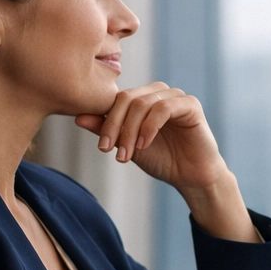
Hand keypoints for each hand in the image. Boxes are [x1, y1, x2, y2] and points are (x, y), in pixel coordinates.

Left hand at [76, 84, 259, 242]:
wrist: (191, 176)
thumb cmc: (162, 160)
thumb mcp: (128, 146)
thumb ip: (106, 130)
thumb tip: (78, 118)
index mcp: (143, 99)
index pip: (117, 100)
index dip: (106, 121)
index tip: (101, 147)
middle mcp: (158, 93)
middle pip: (127, 98)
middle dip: (116, 126)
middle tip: (110, 150)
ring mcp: (174, 96)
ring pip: (142, 103)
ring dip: (130, 130)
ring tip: (128, 154)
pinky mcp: (190, 105)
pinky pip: (163, 108)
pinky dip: (149, 127)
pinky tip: (144, 145)